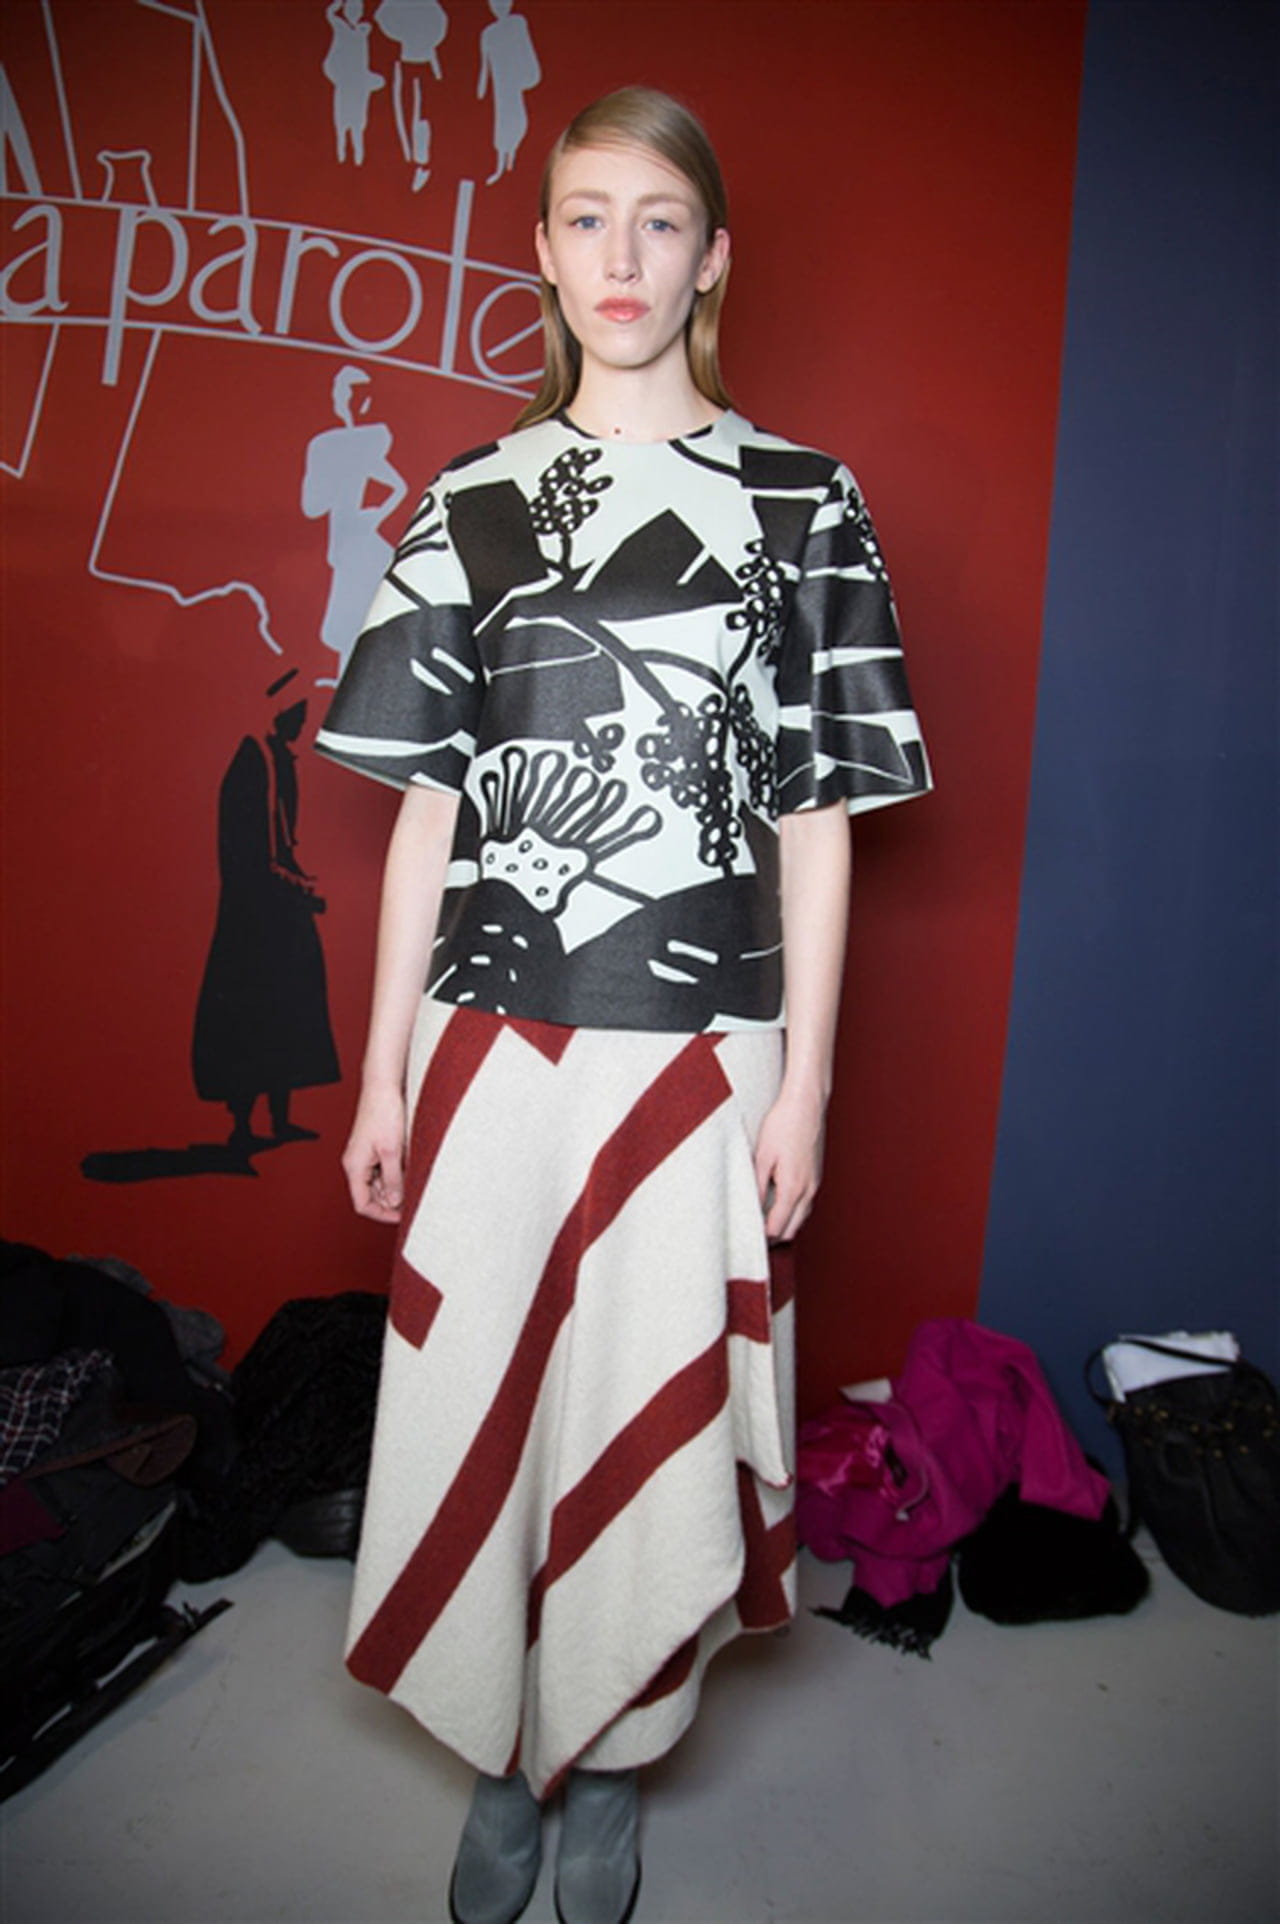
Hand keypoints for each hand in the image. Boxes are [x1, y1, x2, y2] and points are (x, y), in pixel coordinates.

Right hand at [342, 1083, 407, 1222]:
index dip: (382, 1214)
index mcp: (354, 1166)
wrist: (383, 1087)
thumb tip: (395, 1202)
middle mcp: (356, 1163)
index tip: (402, 1216)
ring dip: (395, 1187)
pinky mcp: (373, 1148)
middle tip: (413, 1200)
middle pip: (371, 1195)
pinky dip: (397, 1173)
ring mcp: (364, 1156)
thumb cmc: (383, 1113)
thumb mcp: (392, 1151)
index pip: (362, 1204)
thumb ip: (393, 1179)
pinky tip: (410, 1168)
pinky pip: (383, 1169)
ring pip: (379, 1183)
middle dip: (391, 1201)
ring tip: (414, 1181)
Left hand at [753, 1082, 826, 1242]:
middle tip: (752, 1235)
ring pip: (801, 1217)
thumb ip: (757, 1186)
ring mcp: (815, 1183)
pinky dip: (792, 1211)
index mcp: (794, 1188)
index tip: (746, 1239)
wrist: (806, 1103)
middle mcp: (809, 1190)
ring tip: (761, 1221)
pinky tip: (778, 1203)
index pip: (777, 1227)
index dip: (761, 1238)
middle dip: (773, 1236)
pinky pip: (805, 1203)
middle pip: (791, 1228)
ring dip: (784, 1223)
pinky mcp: (816, 1175)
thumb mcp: (762, 1156)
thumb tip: (751, 1208)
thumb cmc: (784, 1124)